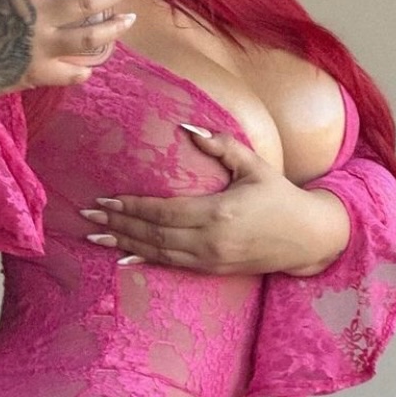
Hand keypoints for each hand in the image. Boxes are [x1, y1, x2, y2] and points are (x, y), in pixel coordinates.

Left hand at [80, 126, 350, 275]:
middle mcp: (210, 240)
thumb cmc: (280, 196)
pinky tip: (124, 259)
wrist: (307, 238)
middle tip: (88, 218)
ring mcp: (211, 259)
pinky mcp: (213, 270)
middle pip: (153, 233)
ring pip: (158, 252)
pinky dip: (145, 261)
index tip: (105, 200)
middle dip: (118, 225)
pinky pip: (172, 266)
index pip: (163, 211)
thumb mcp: (254, 165)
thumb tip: (186, 127)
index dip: (131, 207)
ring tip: (96, 237)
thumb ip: (220, 145)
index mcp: (218, 212)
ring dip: (125, 244)